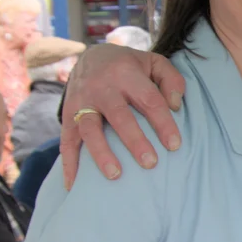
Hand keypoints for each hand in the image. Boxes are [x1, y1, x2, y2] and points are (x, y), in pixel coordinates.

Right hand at [59, 43, 185, 187]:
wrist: (89, 57)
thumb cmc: (130, 67)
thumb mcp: (154, 63)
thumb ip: (171, 80)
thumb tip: (175, 106)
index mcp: (126, 73)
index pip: (149, 99)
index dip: (162, 122)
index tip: (174, 145)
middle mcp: (102, 87)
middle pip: (119, 115)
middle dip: (134, 140)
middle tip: (150, 163)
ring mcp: (81, 102)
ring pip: (89, 128)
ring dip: (101, 152)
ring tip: (115, 175)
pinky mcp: (68, 115)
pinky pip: (66, 141)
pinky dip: (69, 164)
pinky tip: (73, 185)